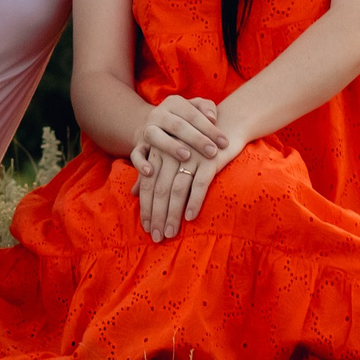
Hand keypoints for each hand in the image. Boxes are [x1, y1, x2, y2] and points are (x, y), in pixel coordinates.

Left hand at [129, 113, 242, 242]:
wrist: (226, 123)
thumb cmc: (195, 142)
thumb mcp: (170, 154)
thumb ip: (151, 172)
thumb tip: (133, 194)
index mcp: (159, 153)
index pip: (149, 184)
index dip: (147, 207)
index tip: (146, 227)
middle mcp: (171, 154)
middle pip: (160, 189)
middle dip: (157, 215)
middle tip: (156, 237)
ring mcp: (190, 157)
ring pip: (177, 189)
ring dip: (172, 214)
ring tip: (170, 233)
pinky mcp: (209, 160)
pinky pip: (199, 184)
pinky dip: (194, 201)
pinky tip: (189, 217)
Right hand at [136, 94, 225, 167]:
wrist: (158, 125)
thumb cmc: (187, 120)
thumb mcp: (196, 108)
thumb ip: (206, 107)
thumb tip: (213, 118)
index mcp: (174, 103)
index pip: (193, 114)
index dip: (210, 128)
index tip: (224, 143)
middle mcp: (158, 114)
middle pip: (177, 125)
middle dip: (196, 139)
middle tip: (212, 152)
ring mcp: (147, 130)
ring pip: (155, 136)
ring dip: (170, 146)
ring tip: (186, 156)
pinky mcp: (139, 145)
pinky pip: (136, 153)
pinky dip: (140, 162)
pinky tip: (150, 172)